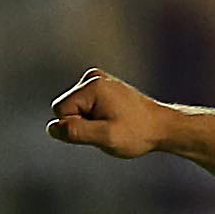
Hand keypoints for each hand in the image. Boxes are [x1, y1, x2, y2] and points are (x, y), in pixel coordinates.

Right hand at [48, 67, 171, 157]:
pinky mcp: (101, 87)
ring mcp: (97, 80)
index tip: (101, 129)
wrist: (162, 127)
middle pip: (65, 108)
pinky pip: (84, 107)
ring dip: (89, 121)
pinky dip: (95, 116)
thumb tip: (52, 128)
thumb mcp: (106, 137)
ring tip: (114, 123)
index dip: (76, 126)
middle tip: (109, 127)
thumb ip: (77, 132)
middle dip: (82, 123)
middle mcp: (92, 77)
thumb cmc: (138, 133)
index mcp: (92, 85)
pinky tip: (114, 118)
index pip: (60, 111)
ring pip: (74, 109)